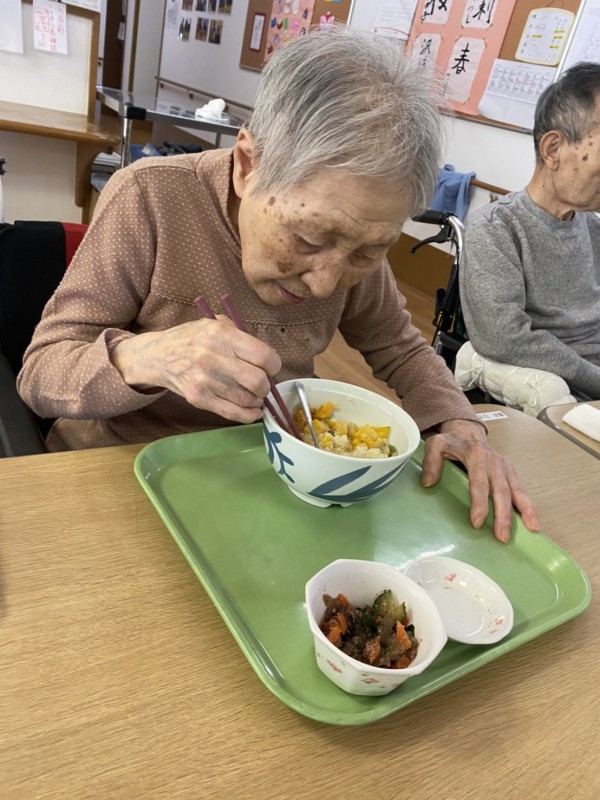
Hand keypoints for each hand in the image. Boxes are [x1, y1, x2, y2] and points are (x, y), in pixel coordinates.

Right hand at [112, 317, 281, 422]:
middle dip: (266, 385)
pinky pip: (232, 413)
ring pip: (247, 400)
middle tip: (262, 382)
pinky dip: (248, 415)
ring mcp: (205, 381)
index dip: (274, 365)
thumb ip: (242, 336)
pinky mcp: (199, 399)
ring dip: (257, 399)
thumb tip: (267, 358)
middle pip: (258, 381)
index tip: (271, 367)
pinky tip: (253, 410)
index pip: (264, 356)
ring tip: (253, 393)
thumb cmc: (191, 338)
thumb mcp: (215, 323)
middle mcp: (213, 358)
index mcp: (221, 335)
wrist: (157, 355)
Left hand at [420, 419, 539, 543]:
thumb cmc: (452, 441)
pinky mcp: (511, 474)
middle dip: (503, 515)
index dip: (479, 503)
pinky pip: (521, 491)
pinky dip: (529, 506)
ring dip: (524, 511)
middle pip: (501, 491)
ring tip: (531, 529)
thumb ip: (431, 462)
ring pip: (516, 491)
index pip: (479, 483)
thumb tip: (428, 483)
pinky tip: (533, 522)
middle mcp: (494, 463)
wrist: (468, 431)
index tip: (476, 522)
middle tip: (502, 537)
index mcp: (476, 456)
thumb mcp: (436, 445)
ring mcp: (505, 468)